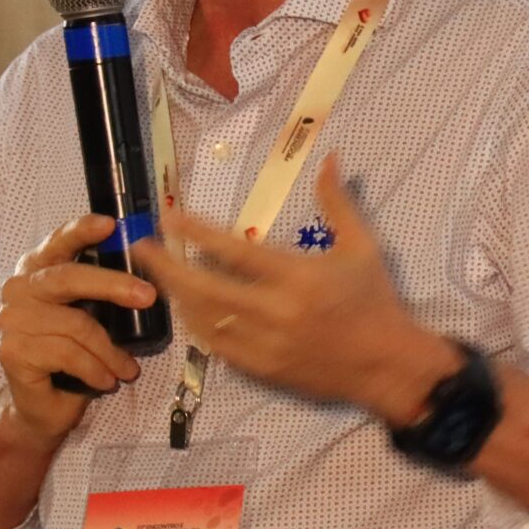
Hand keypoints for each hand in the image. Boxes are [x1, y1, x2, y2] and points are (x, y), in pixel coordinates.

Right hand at [0, 213, 155, 448]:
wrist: (41, 405)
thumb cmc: (71, 356)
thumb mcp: (89, 316)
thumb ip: (101, 293)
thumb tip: (143, 280)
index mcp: (37, 272)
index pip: (58, 243)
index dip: (82, 231)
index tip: (111, 224)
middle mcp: (18, 289)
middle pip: (68, 278)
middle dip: (113, 285)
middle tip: (148, 296)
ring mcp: (11, 320)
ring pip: (76, 325)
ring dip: (110, 351)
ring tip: (126, 369)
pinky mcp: (13, 351)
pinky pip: (68, 354)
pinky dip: (96, 370)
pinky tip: (105, 381)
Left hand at [132, 154, 459, 423]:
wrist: (389, 366)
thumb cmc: (375, 301)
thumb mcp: (361, 246)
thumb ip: (337, 202)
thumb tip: (328, 157)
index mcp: (298, 276)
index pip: (234, 251)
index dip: (197, 233)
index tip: (169, 217)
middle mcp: (276, 312)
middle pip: (205, 288)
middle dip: (167, 267)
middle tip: (140, 248)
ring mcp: (266, 346)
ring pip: (204, 320)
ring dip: (177, 296)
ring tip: (160, 275)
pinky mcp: (264, 371)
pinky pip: (218, 348)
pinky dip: (198, 327)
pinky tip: (188, 309)